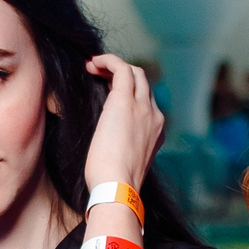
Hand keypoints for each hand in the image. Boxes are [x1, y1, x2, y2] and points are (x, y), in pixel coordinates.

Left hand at [83, 55, 163, 192]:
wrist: (118, 186)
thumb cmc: (113, 183)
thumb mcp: (125, 163)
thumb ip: (124, 148)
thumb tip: (109, 144)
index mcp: (156, 132)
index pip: (146, 103)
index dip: (128, 93)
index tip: (108, 93)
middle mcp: (154, 117)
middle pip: (143, 83)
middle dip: (122, 76)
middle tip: (100, 76)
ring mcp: (142, 108)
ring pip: (135, 73)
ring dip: (114, 66)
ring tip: (94, 67)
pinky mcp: (125, 101)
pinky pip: (121, 68)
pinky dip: (108, 61)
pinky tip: (93, 63)